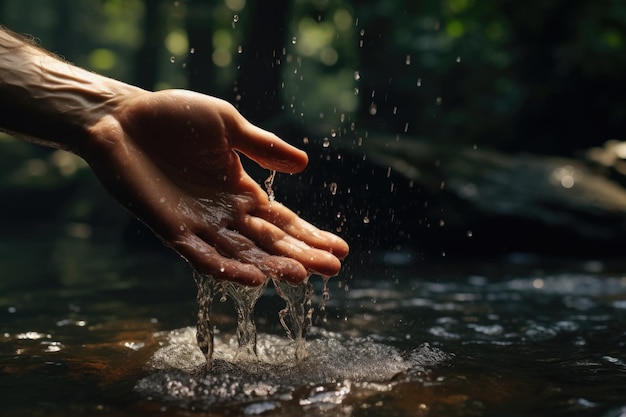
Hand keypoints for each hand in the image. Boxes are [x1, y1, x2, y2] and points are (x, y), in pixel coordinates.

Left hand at [82, 90, 347, 285]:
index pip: (283, 220)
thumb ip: (263, 147)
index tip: (340, 249)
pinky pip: (202, 256)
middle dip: (302, 255)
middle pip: (270, 242)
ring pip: (242, 254)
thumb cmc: (174, 117)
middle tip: (334, 270)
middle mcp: (224, 214)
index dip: (310, 235)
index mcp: (240, 191)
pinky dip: (227, 269)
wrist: (122, 118)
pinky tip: (254, 279)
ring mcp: (199, 225)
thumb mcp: (228, 125)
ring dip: (272, 266)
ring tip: (303, 276)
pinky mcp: (172, 230)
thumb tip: (305, 166)